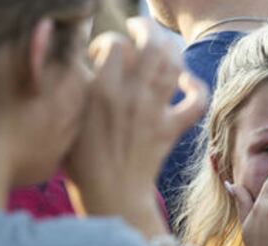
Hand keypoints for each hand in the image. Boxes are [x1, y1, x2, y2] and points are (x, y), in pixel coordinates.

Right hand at [66, 18, 206, 231]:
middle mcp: (131, 96)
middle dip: (148, 29)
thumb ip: (82, 86)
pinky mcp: (170, 129)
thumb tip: (92, 65)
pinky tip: (187, 81)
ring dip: (172, 49)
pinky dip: (197, 87)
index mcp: (101, 90)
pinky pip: (196, 102)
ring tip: (164, 45)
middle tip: (141, 29)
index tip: (103, 54)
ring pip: (173, 65)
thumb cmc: (82, 159)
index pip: (114, 43)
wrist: (110, 193)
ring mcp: (154, 111)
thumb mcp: (70, 115)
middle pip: (151, 45)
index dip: (110, 41)